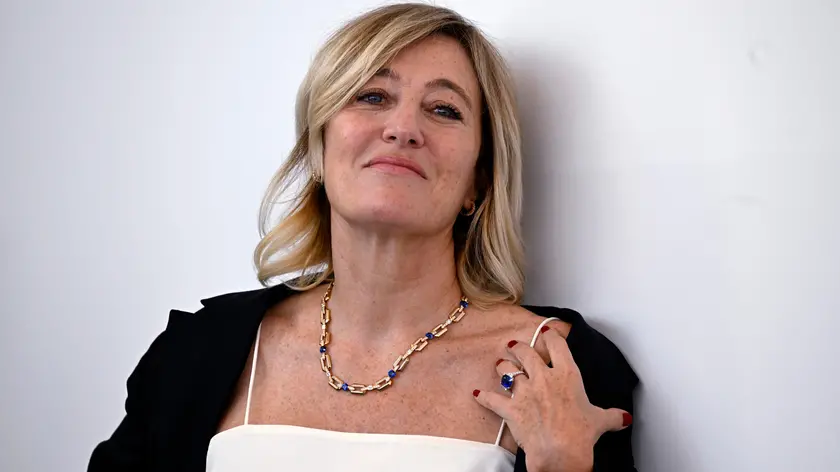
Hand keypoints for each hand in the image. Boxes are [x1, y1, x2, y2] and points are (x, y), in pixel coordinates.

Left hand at [472, 325, 631, 471]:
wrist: (561, 452)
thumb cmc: (580, 435)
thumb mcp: (600, 421)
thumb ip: (612, 416)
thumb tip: (623, 417)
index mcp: (567, 375)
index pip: (557, 345)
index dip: (550, 336)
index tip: (547, 334)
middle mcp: (543, 378)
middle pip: (526, 353)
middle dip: (519, 347)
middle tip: (516, 345)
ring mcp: (525, 392)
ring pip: (508, 371)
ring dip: (503, 367)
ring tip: (501, 364)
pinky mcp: (511, 409)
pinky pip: (492, 399)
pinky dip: (484, 397)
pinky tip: (478, 394)